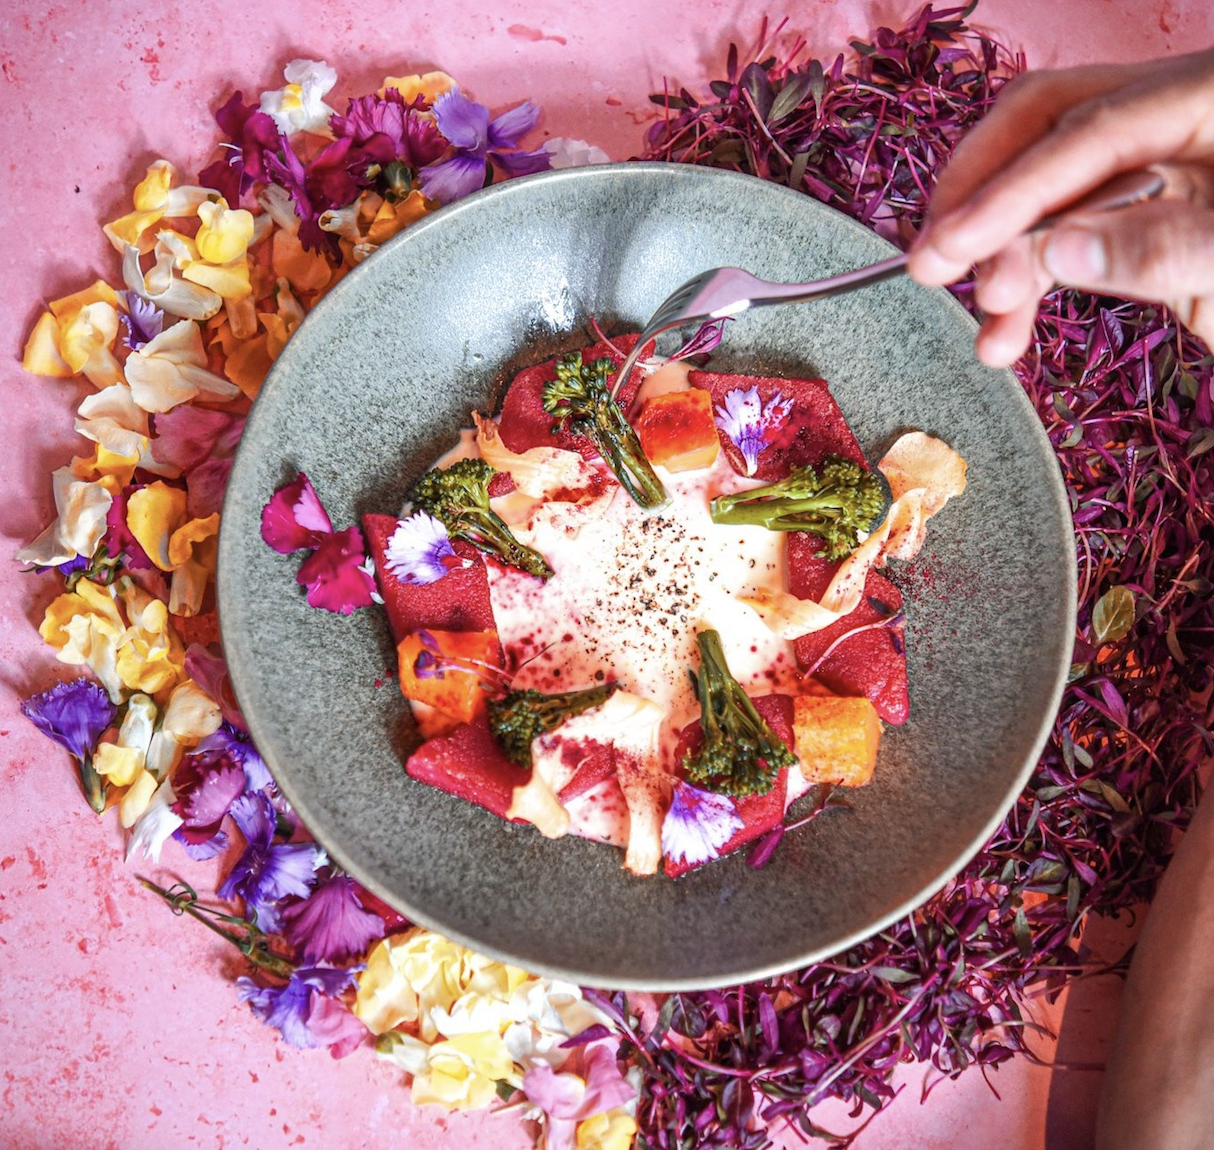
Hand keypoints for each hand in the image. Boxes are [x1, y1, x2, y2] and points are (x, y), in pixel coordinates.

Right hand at [907, 49, 1213, 365]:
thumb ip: (1162, 246)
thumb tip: (1056, 249)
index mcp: (1209, 98)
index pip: (1088, 133)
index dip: (1012, 192)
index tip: (952, 248)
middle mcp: (1175, 116)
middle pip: (1047, 127)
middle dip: (980, 197)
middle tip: (930, 265)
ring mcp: (1161, 164)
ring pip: (1050, 190)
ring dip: (1004, 261)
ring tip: (988, 333)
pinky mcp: (1150, 216)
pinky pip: (1072, 237)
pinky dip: (1034, 286)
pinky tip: (1008, 337)